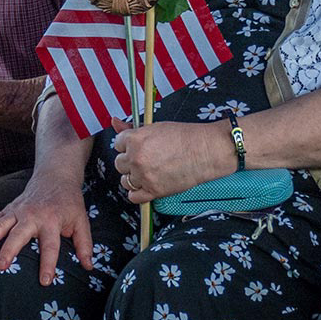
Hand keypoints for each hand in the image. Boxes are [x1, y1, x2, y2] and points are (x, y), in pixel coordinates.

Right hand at [0, 175, 93, 283]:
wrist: (55, 176)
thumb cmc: (69, 202)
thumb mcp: (82, 221)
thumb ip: (84, 244)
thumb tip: (88, 267)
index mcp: (52, 221)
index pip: (50, 246)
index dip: (48, 264)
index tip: (44, 281)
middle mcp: (32, 216)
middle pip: (18, 234)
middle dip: (9, 250)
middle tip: (0, 266)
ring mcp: (17, 211)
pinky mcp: (8, 209)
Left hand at [109, 116, 232, 203]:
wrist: (205, 151)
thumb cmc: (185, 137)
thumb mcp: (155, 127)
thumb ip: (132, 128)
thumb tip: (115, 122)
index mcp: (135, 139)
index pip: (117, 144)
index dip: (128, 145)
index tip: (136, 147)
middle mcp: (136, 158)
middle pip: (119, 163)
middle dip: (130, 161)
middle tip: (146, 159)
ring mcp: (143, 175)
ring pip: (125, 180)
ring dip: (133, 177)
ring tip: (148, 172)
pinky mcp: (153, 191)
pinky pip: (133, 197)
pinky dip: (138, 193)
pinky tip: (147, 185)